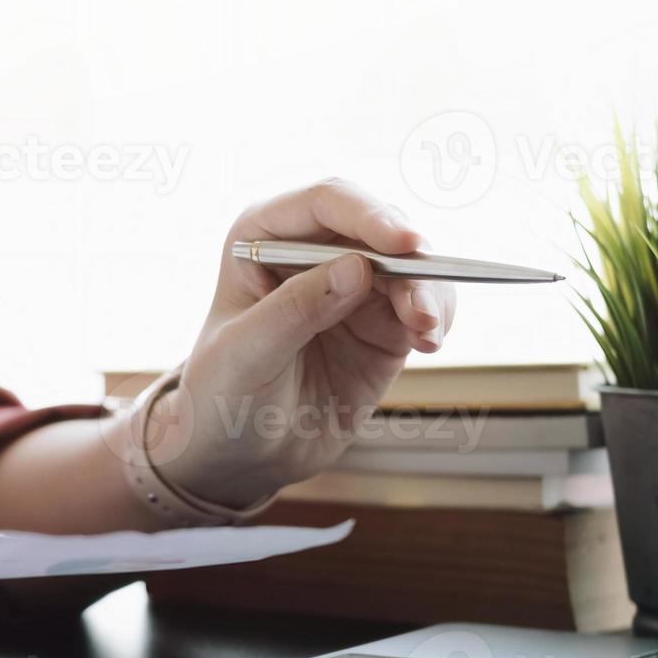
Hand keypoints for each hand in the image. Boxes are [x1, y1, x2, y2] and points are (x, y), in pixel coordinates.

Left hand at [154, 178, 456, 506]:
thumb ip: (296, 309)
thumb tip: (359, 267)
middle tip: (422, 307)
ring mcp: (352, 287)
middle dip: (409, 262)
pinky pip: (423, 305)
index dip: (369, 215)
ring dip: (429, 292)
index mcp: (263, 237)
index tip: (402, 245)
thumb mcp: (245, 353)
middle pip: (379, 230)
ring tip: (427, 331)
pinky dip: (436, 317)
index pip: (326, 204)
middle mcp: (311, 252)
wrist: (238, 454)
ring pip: (411, 267)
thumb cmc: (221, 395)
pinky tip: (430, 341)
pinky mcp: (381, 325)